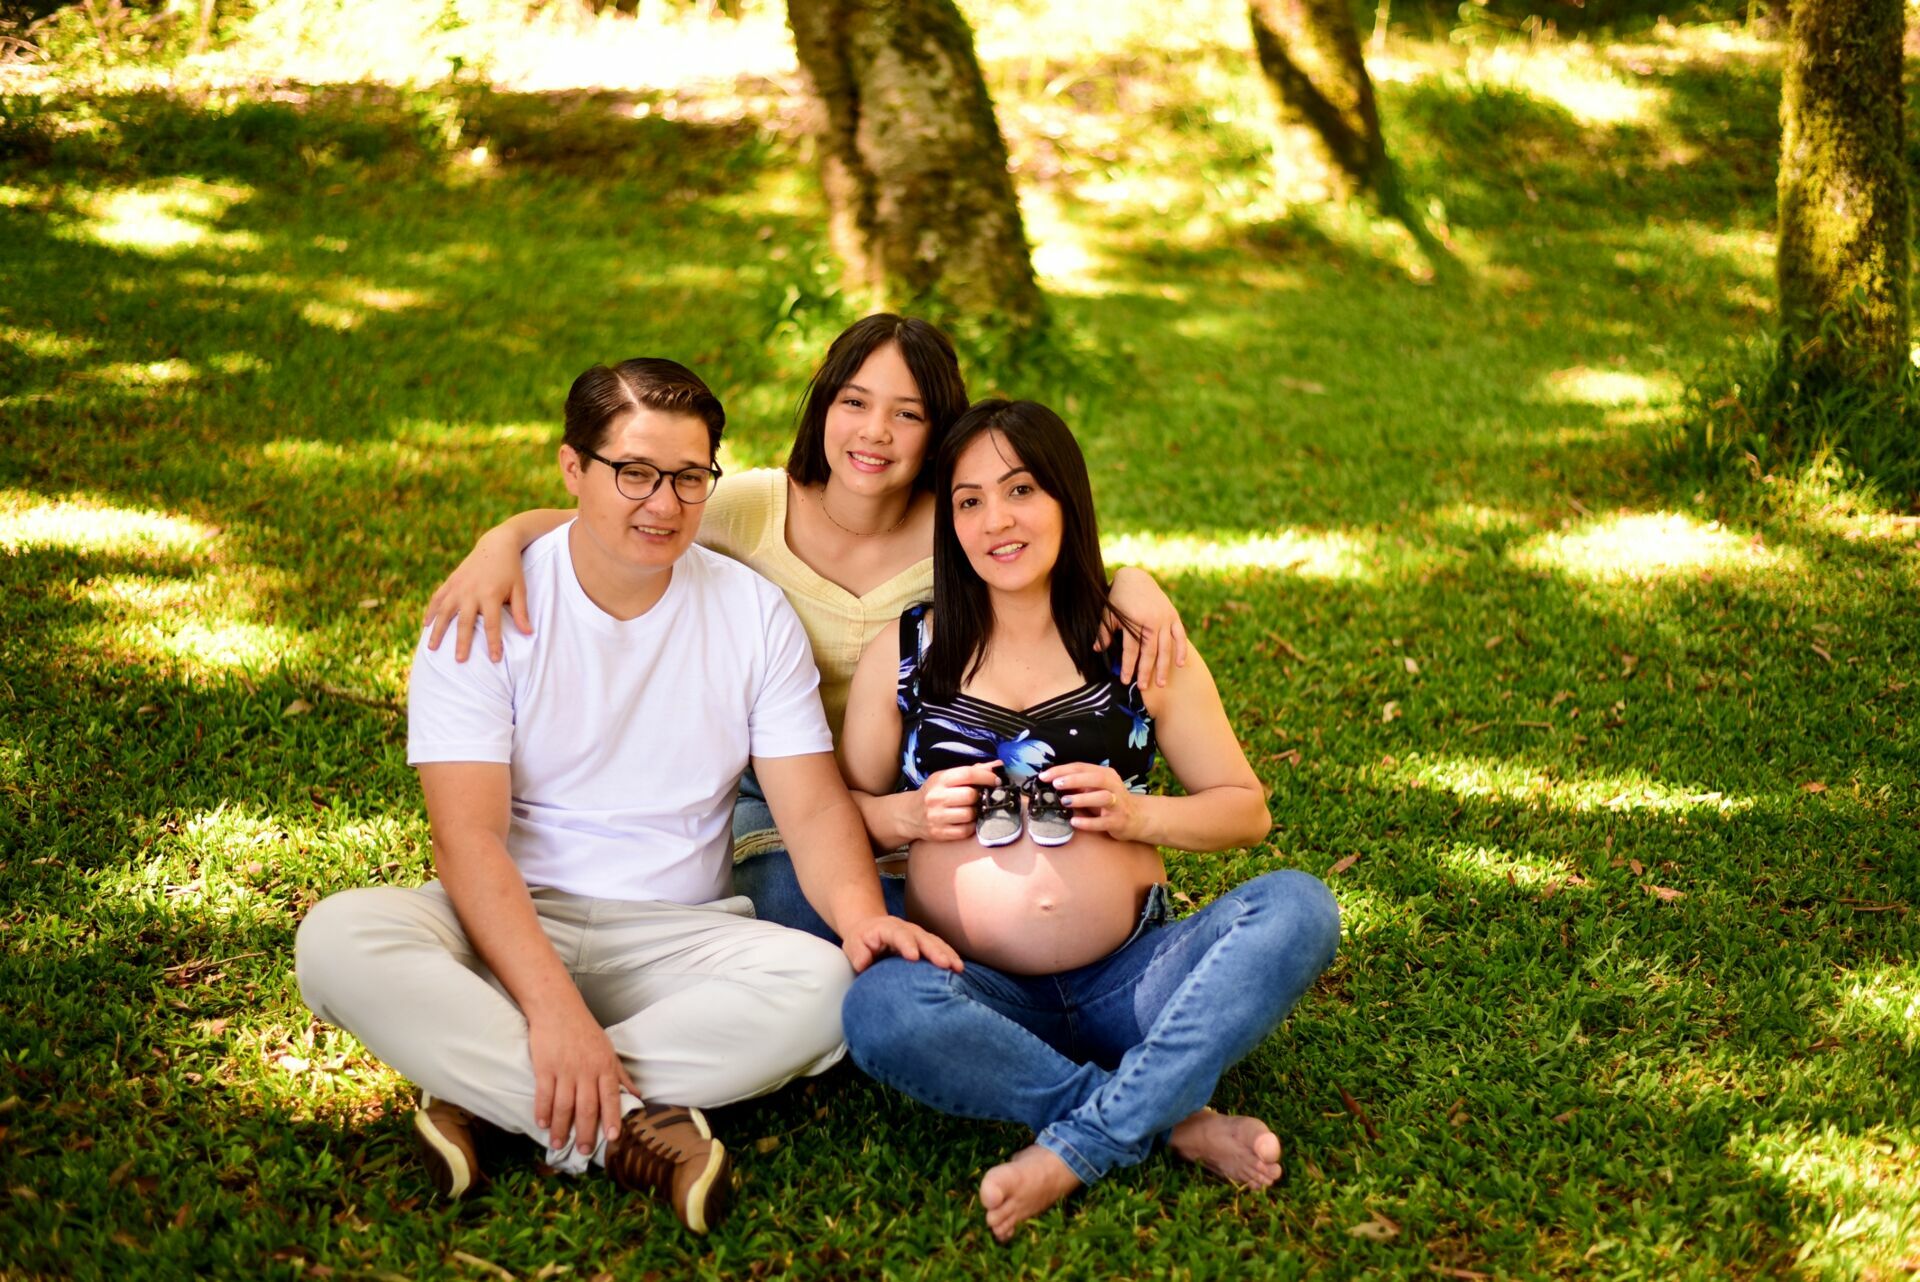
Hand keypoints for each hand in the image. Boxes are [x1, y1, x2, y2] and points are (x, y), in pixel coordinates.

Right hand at [422, 529, 531, 662]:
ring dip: (437, 631)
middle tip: (460, 661)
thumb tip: (529, 634)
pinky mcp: (451, 581)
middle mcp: (471, 592)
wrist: (497, 544)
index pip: (492, 625)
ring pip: (445, 612)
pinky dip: (430, 611)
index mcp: (491, 595)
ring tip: (432, 648)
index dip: (494, 643)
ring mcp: (458, 586)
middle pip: (465, 622)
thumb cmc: (511, 570)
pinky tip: (425, 625)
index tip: (494, 659)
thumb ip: (521, 612)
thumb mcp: (520, 589)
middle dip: (462, 642)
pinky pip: (437, 598)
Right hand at [527, 1001, 637, 1156]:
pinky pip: (544, 1094)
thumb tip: (637, 1096)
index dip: (612, 1118)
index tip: (613, 1138)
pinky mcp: (544, 1066)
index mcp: (604, 1066)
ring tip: (558, 1143)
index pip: (610, 1097)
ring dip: (560, 1127)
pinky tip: (541, 1124)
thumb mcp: (608, 1050)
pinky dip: (542, 1111)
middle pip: (587, 1107)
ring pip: (564, 1105)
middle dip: (585, 1132)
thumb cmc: (585, 1030)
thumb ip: (621, 1075)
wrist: (557, 1007)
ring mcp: (564, 1069)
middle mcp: (586, 1070)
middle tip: (583, 1151)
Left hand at [841, 914, 963, 974]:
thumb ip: (857, 953)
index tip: (914, 957)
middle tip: (945, 964)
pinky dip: (949, 956)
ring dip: (947, 954)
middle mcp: (907, 929)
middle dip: (935, 951)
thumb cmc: (861, 941)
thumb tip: (864, 963)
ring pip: (935, 943)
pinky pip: (940, 949)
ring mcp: (918, 936)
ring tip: (958, 968)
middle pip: (923, 938)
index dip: (907, 944)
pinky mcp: (925, 944)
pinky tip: (958, 968)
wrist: (869, 929)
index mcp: (888, 929)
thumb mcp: (853, 945)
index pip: (899, 935)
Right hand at [913, 761, 1002, 841]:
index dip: (986, 777)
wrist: (910, 814)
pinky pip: (965, 831)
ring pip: (969, 814)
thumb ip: (972, 771)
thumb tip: (997, 766)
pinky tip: (967, 821)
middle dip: (980, 796)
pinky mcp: (939, 833)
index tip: (996, 781)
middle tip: (980, 798)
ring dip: (976, 812)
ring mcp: (937, 817)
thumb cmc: (934, 792)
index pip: (967, 774)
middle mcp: (936, 797)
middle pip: (970, 795)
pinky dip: (971, 826)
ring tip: (972, 810)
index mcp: (940, 779)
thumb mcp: (947, 777)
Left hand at [1041, 762, 1144, 842]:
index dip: (1062, 770)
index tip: (1045, 776)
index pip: (1082, 767)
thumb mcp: (1096, 789)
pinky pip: (1102, 822)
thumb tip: (1053, 782)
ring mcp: (1117, 804)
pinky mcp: (1118, 821)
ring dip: (1082, 798)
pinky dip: (1087, 822)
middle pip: (1095, 778)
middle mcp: (1113, 786)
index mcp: (1106, 774)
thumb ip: (1079, 785)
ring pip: (1101, 797)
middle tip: (1056, 784)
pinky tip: (1074, 822)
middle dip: (1074, 780)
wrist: (1136, 818)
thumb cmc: (1110, 801)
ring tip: (1065, 801)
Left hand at [1103, 567, 1187, 687]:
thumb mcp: (1108, 614)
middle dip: (1146, 671)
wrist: (1135, 578)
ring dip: (1164, 667)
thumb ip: (1104, 632)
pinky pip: (1180, 636)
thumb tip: (1097, 650)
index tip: (1125, 680)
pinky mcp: (1173, 616)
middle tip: (1143, 687)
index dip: (1128, 666)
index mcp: (1135, 621)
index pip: (1131, 649)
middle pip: (1150, 651)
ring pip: (1166, 647)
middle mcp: (1152, 621)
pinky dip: (1181, 650)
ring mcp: (1165, 618)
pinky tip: (1180, 665)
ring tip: (1161, 684)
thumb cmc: (1118, 598)